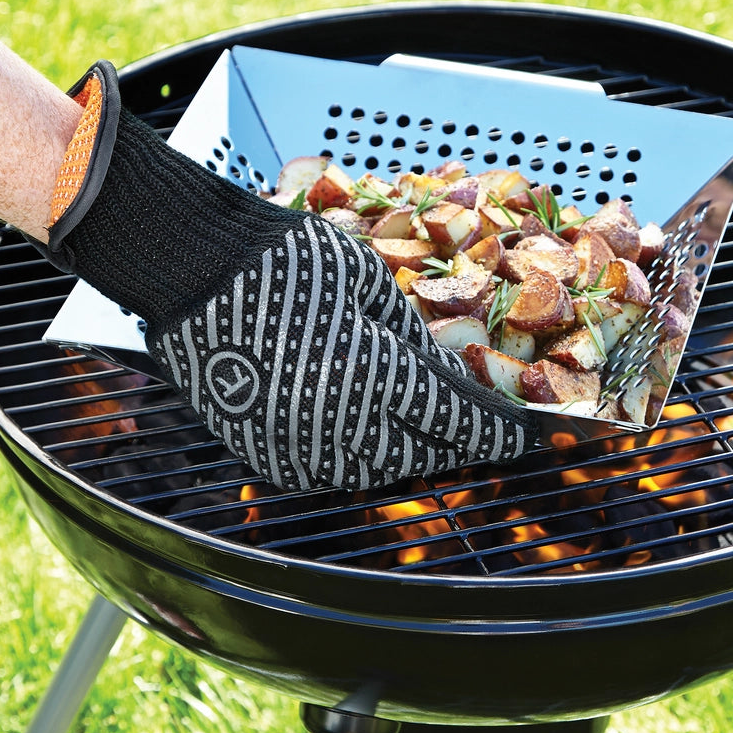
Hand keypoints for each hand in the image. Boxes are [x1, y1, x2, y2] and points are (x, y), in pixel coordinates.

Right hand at [43, 61, 537, 491]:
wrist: (195, 272)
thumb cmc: (287, 261)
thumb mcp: (370, 286)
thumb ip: (412, 342)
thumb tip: (444, 380)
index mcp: (373, 378)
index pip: (461, 424)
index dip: (505, 433)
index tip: (537, 436)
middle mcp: (339, 429)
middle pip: (424, 457)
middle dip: (457, 443)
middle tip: (474, 426)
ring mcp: (296, 449)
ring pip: (377, 471)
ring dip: (409, 451)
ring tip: (423, 425)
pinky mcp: (265, 454)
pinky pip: (329, 470)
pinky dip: (358, 454)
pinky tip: (367, 427)